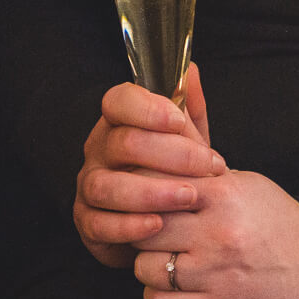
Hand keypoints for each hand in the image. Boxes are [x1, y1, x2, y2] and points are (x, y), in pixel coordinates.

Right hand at [74, 65, 224, 268]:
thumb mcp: (186, 144)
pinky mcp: (87, 224)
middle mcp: (98, 152)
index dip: (147, 109)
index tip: (179, 121)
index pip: (118, 102)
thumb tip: (193, 71)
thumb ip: (188, 112)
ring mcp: (89, 188)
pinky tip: (158, 226)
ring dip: (151, 192)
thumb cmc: (171, 178)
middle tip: (210, 167)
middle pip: (122, 143)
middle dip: (171, 155)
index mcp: (119, 124)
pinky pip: (100, 224)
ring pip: (107, 186)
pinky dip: (129, 225)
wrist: (161, 227)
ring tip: (189, 197)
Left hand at [131, 169, 298, 298]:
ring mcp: (219, 274)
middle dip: (141, 234)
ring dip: (148, 268)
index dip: (141, 198)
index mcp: (223, 195)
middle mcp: (218, 234)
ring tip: (163, 262)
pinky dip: (159, 297)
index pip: (154, 190)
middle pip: (144, 231)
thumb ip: (198, 168)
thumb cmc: (275, 219)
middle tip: (150, 236)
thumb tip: (160, 138)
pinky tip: (172, 288)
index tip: (142, 205)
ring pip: (147, 270)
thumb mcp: (243, 181)